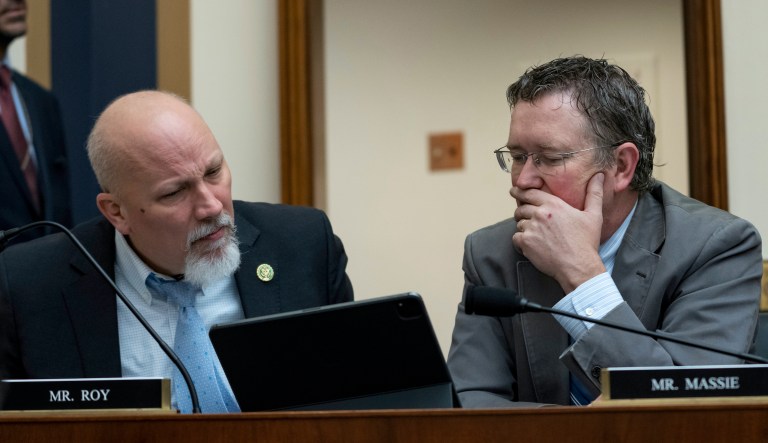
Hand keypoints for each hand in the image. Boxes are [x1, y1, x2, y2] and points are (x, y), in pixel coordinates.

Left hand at [511, 173, 606, 292]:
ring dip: (524, 228)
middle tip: (526, 219)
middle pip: (521, 208)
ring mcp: (531, 228)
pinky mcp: (526, 242)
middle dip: (522, 213)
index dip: (520, 192)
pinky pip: (516, 238)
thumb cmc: (586, 242)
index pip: (530, 193)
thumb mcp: (594, 215)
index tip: (514, 191)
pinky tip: (531, 246)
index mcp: (554, 204)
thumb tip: (599, 175)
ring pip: (519, 224)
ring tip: (536, 236)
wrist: (579, 266)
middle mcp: (540, 214)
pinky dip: (520, 242)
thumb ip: (594, 193)